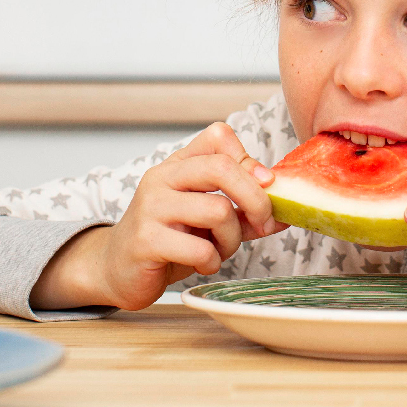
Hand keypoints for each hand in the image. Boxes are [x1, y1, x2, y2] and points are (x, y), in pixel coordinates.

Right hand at [31, 122, 289, 310]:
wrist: (118, 270)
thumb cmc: (169, 239)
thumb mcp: (209, 219)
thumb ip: (245, 211)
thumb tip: (288, 210)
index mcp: (179, 165)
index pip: (218, 136)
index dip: (250, 160)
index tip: (266, 186)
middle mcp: (162, 178)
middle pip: (221, 168)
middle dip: (255, 198)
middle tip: (263, 222)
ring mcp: (151, 207)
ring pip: (217, 211)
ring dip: (231, 239)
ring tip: (220, 250)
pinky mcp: (145, 240)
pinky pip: (199, 248)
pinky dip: (212, 261)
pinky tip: (203, 264)